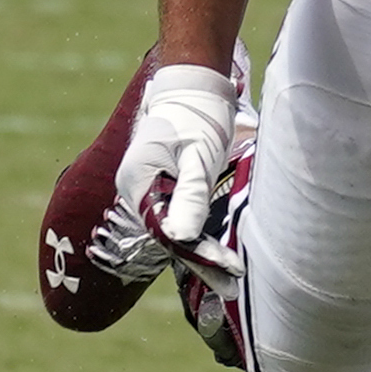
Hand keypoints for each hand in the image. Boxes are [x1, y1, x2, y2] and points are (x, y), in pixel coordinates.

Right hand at [86, 60, 237, 274]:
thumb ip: (188, 194)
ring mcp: (149, 187)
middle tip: (232, 288)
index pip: (167, 232)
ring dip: (200, 253)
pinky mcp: (164, 184)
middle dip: (201, 262)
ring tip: (229, 280)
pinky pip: (179, 217)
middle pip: (168, 236)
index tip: (229, 269)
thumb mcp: (196, 154)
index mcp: (138, 184)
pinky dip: (197, 235)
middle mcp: (138, 189)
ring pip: (174, 229)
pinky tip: (214, 252)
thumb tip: (180, 239)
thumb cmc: (195, 114)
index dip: (199, 254)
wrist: (192, 84)